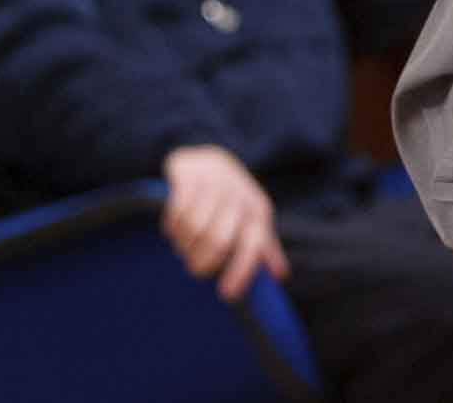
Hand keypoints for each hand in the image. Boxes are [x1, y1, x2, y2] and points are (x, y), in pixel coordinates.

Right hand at [161, 144, 290, 300]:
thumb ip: (264, 246)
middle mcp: (239, 196)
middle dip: (203, 261)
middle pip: (219, 241)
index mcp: (257, 210)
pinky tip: (173, 227)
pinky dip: (172, 227)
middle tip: (194, 266)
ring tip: (183, 243)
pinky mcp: (189, 176)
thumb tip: (280, 276)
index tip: (227, 294)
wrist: (209, 158)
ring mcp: (214, 183)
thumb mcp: (252, 218)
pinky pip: (176, 212)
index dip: (241, 271)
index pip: (252, 245)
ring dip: (184, 244)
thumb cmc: (233, 198)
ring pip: (194, 228)